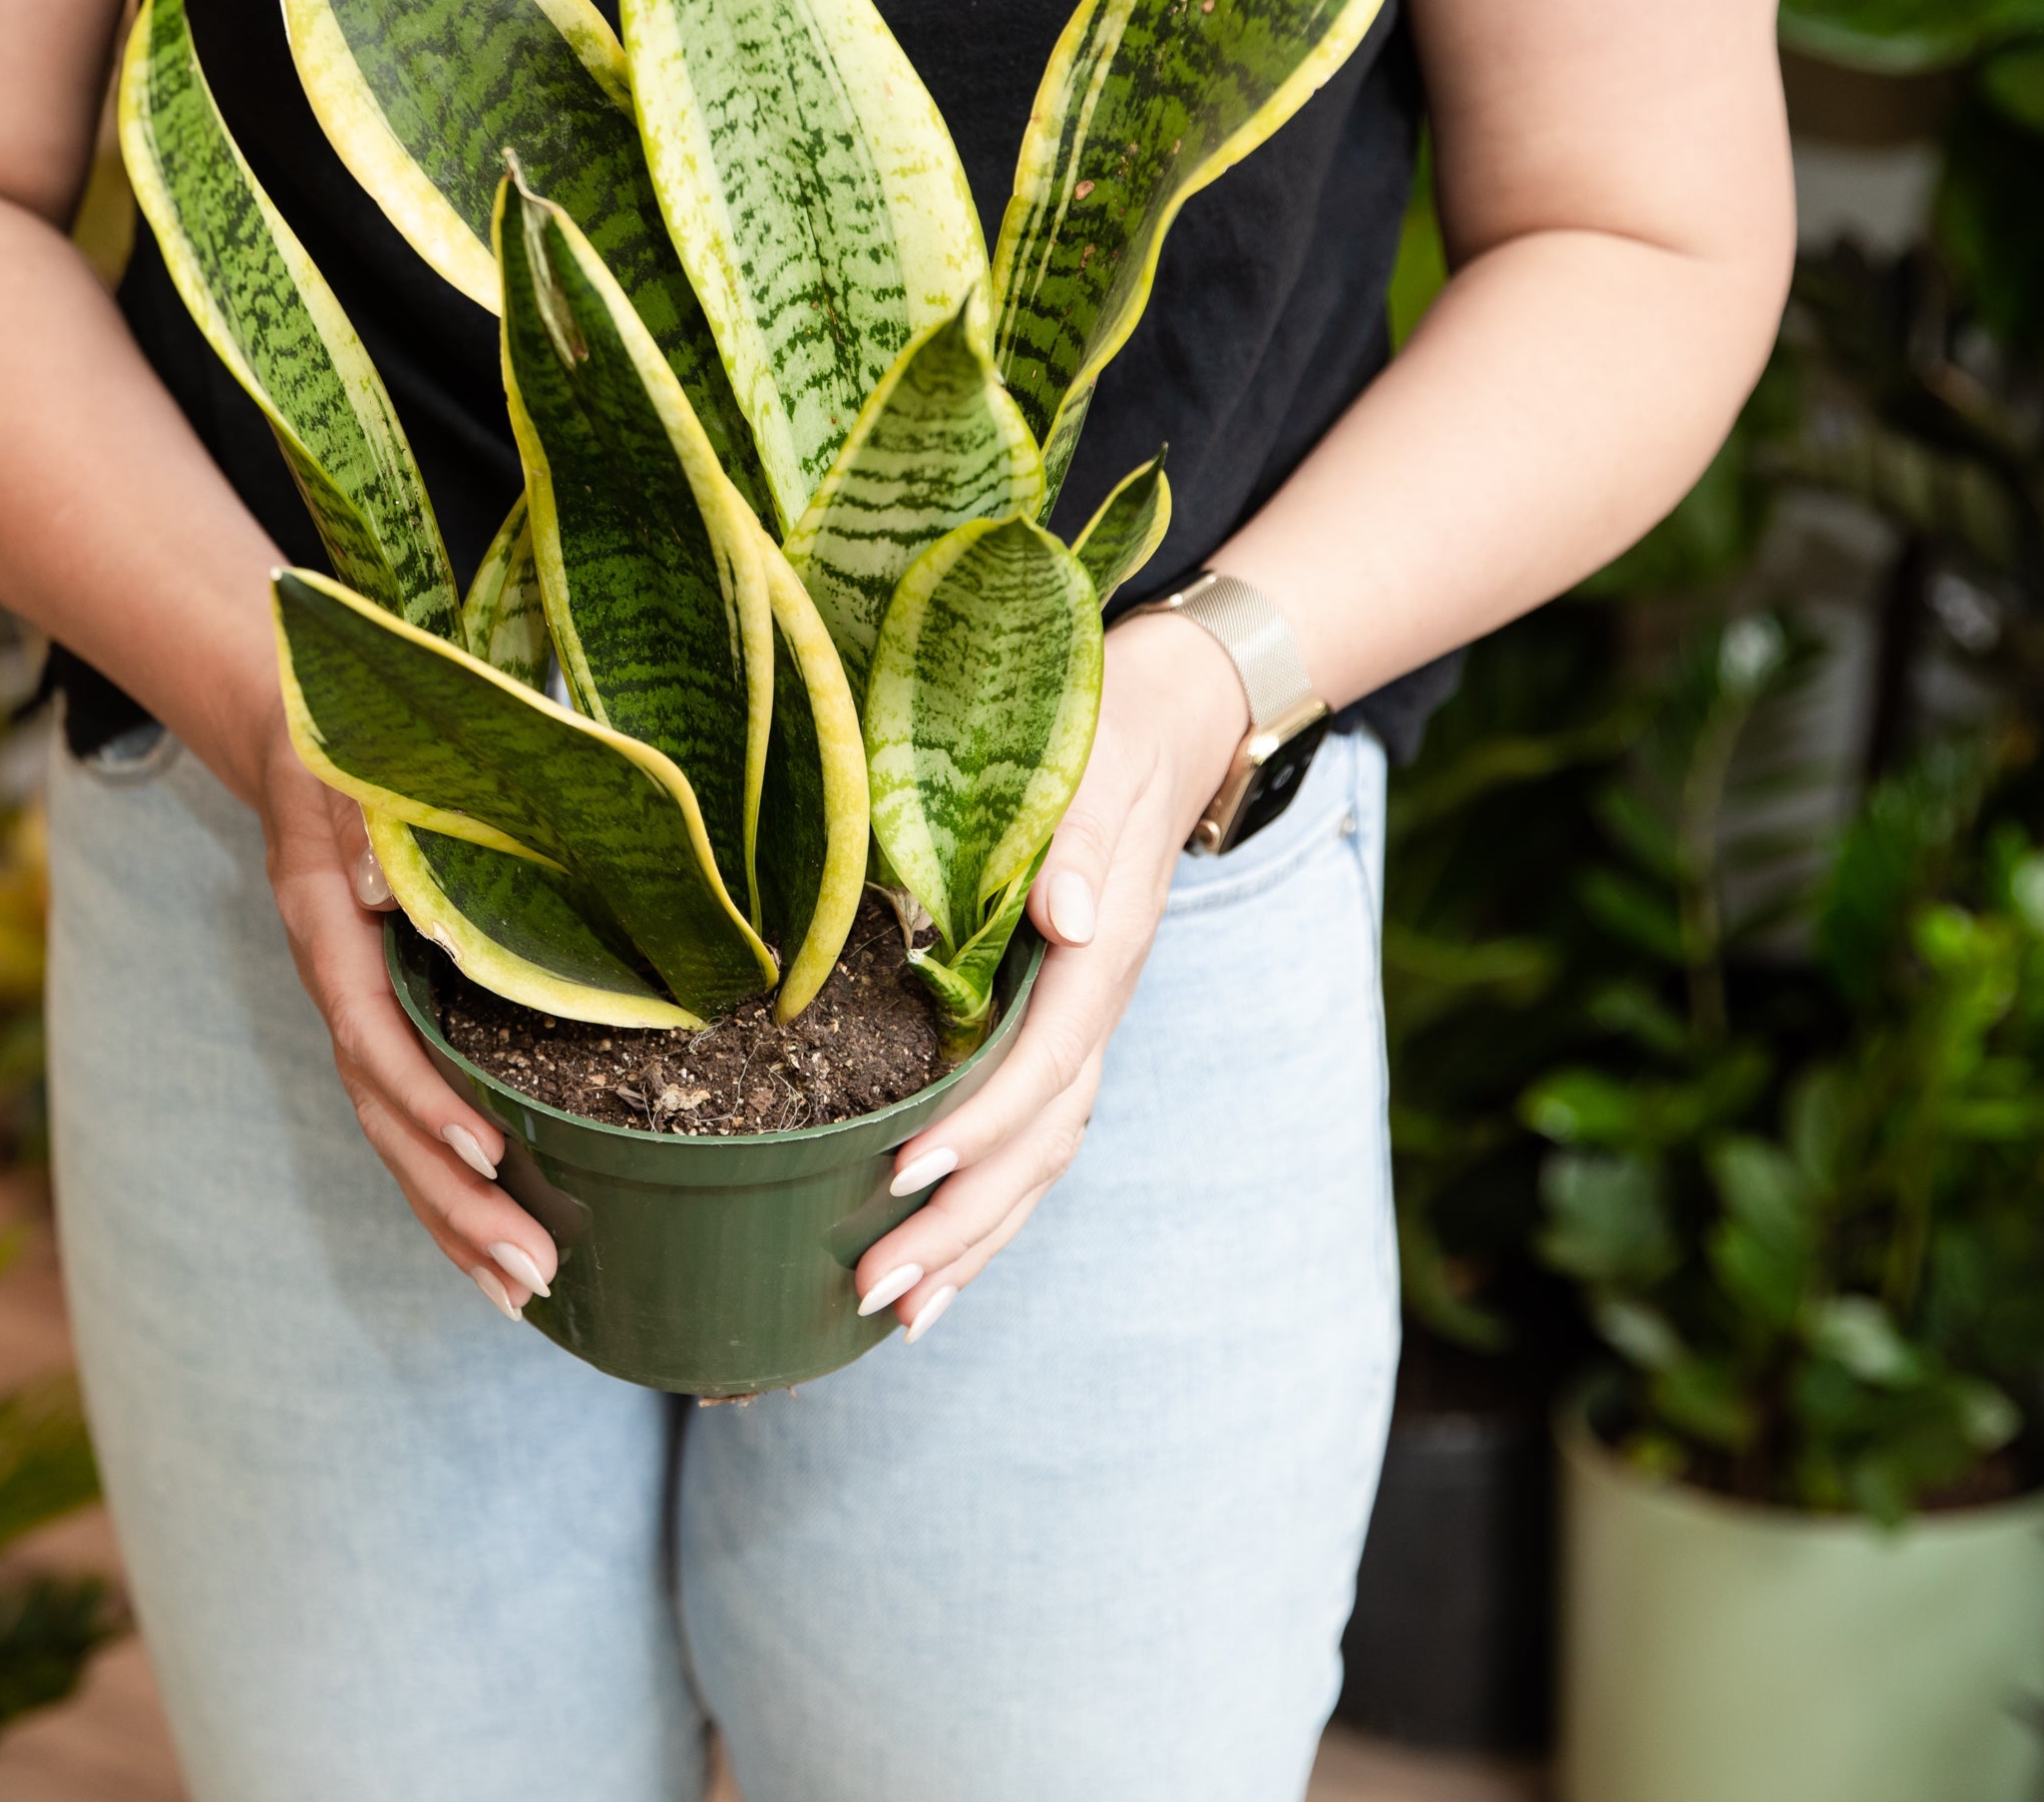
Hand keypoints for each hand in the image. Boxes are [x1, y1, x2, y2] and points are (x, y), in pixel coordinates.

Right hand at [224, 695, 559, 1322]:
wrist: (294, 738)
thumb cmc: (338, 741)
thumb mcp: (345, 762)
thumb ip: (358, 826)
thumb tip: (385, 893)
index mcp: (330, 935)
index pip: (375, 1036)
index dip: (425, 1100)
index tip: (485, 1151)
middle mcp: (340, 992)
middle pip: (386, 1121)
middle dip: (453, 1204)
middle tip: (531, 1272)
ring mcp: (361, 1019)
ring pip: (396, 1141)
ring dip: (455, 1221)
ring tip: (524, 1293)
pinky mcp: (389, 1027)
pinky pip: (412, 1123)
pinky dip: (449, 1190)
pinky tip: (496, 1249)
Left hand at [849, 606, 1250, 1341]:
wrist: (1167, 728)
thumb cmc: (1107, 742)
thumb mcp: (1095, 773)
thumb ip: (1080, 846)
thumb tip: (1069, 916)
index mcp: (1099, 962)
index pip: (1040, 1064)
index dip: (978, 1123)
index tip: (905, 1169)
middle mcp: (1094, 1015)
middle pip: (1036, 1147)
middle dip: (961, 1225)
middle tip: (876, 1287)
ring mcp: (1079, 1037)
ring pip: (1035, 1166)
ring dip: (970, 1245)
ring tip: (896, 1315)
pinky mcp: (1057, 1041)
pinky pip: (1025, 1147)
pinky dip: (984, 1214)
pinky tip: (930, 1271)